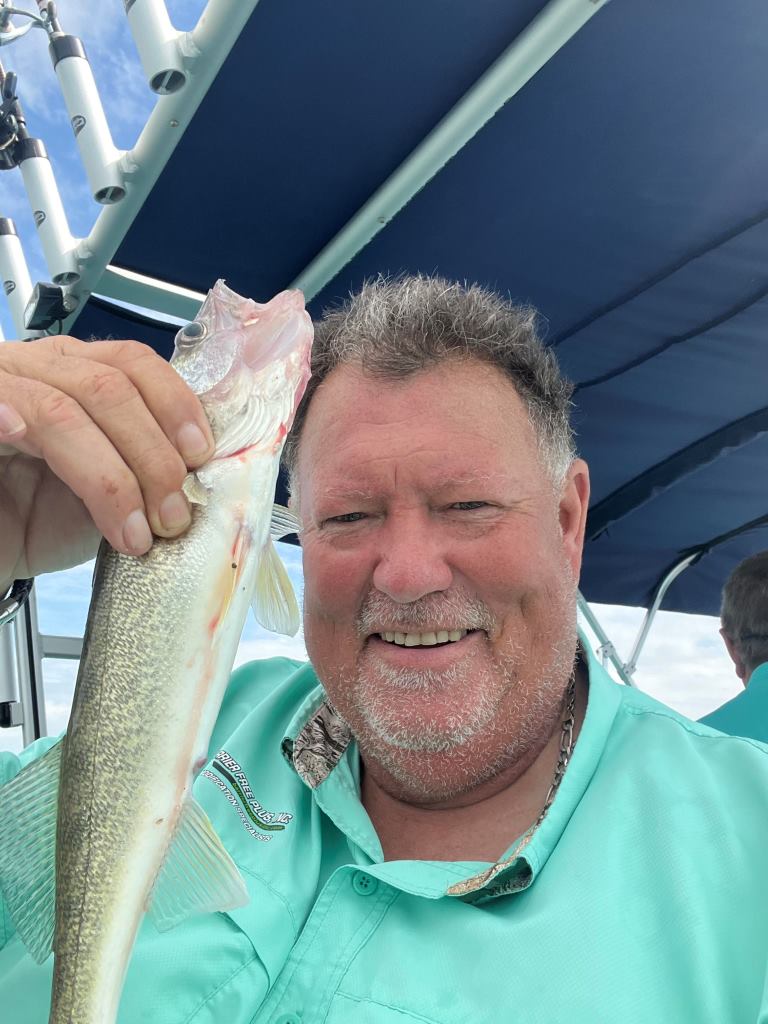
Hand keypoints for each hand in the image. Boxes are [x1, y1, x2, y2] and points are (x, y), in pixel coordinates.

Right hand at [0, 335, 214, 587]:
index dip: (175, 404)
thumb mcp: (108, 492)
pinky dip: (34, 438)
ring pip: (65, 410)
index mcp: (78, 371)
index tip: (201, 455)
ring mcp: (1, 386)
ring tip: (134, 532)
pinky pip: (9, 413)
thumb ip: (147, 467)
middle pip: (110, 386)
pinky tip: (60, 474)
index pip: (134, 362)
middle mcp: (38, 367)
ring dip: (112, 478)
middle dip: (152, 455)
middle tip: (172, 515)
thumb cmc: (36, 521)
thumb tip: (204, 471)